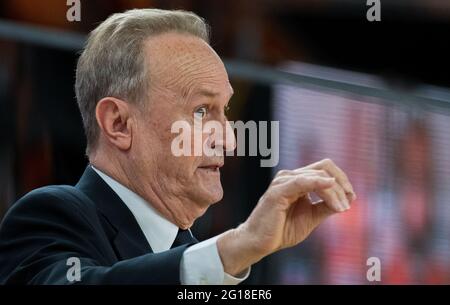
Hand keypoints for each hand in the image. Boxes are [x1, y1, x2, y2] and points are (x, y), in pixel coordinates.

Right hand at [218, 159, 355, 274]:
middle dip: (341, 184)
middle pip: (324, 168)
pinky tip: (331, 192)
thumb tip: (348, 198)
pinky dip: (319, 185)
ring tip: (341, 208)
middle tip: (349, 203)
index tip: (352, 198)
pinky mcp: (278, 191)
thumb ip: (326, 206)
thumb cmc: (282, 230)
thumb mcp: (311, 217)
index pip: (324, 169)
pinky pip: (302, 182)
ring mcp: (283, 181)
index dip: (342, 180)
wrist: (260, 242)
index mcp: (298, 180)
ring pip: (317, 176)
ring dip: (334, 192)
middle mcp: (290, 176)